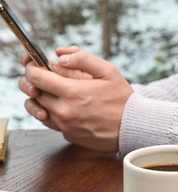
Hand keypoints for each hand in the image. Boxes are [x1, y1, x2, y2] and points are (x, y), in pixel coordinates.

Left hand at [19, 46, 133, 151]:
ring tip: (52, 92)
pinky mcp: (69, 136)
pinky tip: (66, 107)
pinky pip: (51, 122)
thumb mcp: (108, 71)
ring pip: (39, 110)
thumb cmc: (122, 98)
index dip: (32, 67)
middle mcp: (64, 111)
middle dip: (34, 82)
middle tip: (44, 76)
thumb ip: (82, 58)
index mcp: (72, 92)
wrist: (132, 127)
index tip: (35, 64)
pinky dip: (52, 113)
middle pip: (34, 93)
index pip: (35, 77)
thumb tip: (59, 55)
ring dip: (41, 99)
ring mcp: (65, 126)